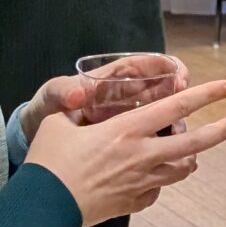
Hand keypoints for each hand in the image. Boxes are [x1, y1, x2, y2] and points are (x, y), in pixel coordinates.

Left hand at [22, 54, 191, 132]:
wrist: (37, 142)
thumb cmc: (46, 112)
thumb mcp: (51, 100)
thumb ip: (63, 93)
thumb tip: (77, 95)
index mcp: (107, 82)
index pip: (140, 67)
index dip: (162, 67)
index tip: (178, 75)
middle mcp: (123, 99)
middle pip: (158, 90)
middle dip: (177, 92)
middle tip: (187, 97)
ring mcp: (127, 123)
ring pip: (161, 118)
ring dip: (174, 124)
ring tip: (180, 134)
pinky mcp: (127, 146)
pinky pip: (151, 144)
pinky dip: (163, 149)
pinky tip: (173, 159)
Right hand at [26, 79, 225, 226]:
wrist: (44, 207)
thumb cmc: (49, 162)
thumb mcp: (59, 123)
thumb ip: (78, 108)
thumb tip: (81, 98)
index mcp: (127, 129)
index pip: (176, 107)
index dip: (205, 95)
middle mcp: (142, 155)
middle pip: (193, 142)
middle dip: (218, 131)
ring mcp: (141, 182)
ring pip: (181, 170)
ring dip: (190, 158)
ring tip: (191, 152)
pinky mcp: (134, 203)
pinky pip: (157, 190)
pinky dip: (160, 181)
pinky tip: (152, 176)